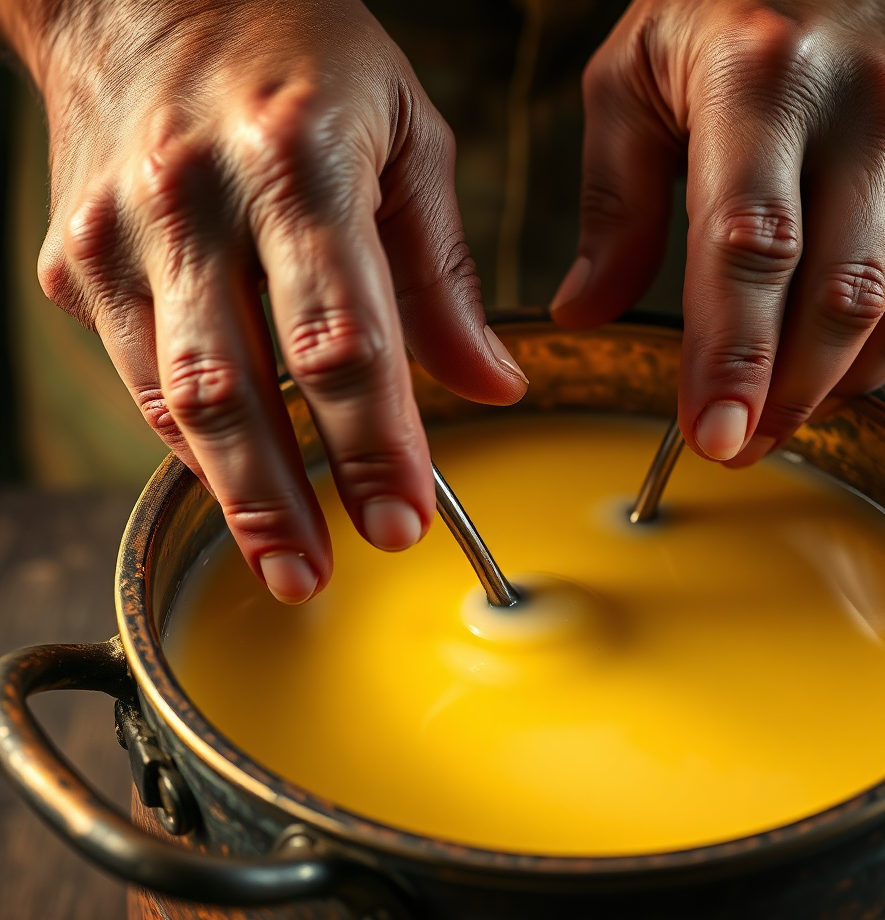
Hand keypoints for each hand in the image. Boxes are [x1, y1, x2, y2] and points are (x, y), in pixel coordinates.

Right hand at [0, 0, 527, 602]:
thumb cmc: (299, 55)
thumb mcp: (405, 136)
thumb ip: (444, 273)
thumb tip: (493, 386)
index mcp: (296, 158)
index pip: (342, 336)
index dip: (374, 443)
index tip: (403, 523)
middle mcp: (191, 197)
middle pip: (236, 386)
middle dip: (279, 500)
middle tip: (316, 580)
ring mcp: (117, 231)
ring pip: (172, 393)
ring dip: (230, 490)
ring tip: (281, 559)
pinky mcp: (73, 258)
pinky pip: (136, 373)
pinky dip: (190, 438)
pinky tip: (236, 480)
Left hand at [551, 0, 884, 465]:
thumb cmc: (747, 0)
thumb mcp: (641, 72)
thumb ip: (614, 200)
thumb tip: (585, 310)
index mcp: (761, 83)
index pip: (748, 248)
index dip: (730, 354)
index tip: (709, 432)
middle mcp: (860, 116)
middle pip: (829, 299)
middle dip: (779, 397)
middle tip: (729, 447)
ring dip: (826, 392)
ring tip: (767, 425)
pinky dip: (874, 361)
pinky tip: (823, 380)